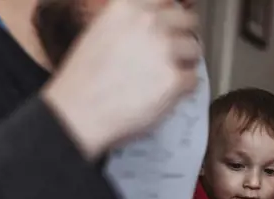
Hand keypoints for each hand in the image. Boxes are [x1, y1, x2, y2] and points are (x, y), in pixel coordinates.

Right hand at [42, 0, 200, 158]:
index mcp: (129, 7)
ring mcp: (164, 50)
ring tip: (166, 78)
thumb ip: (130, 22)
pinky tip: (164, 95)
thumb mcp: (100, 31)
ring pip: (195, 50)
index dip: (170, 17)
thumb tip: (153, 23)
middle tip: (174, 55)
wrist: (78, 113)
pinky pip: (193, 80)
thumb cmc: (83, 80)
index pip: (166, 1)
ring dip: (185, 63)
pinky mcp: (174, 79)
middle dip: (183, 37)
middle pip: (188, 21)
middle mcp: (149, 23)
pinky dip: (183, 89)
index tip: (171, 27)